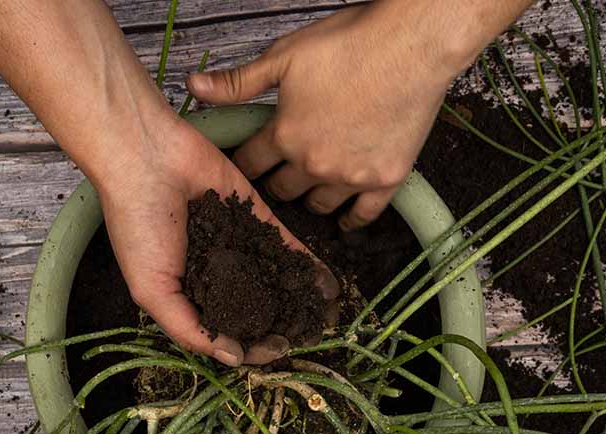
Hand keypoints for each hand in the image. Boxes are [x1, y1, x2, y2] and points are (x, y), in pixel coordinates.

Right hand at [94, 115, 339, 366]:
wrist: (146, 158)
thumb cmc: (137, 224)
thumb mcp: (152, 290)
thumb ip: (190, 328)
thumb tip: (233, 359)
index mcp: (189, 295)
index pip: (227, 330)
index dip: (252, 345)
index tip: (277, 350)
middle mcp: (216, 274)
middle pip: (257, 309)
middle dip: (284, 325)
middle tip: (312, 335)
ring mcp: (238, 245)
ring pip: (276, 279)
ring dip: (302, 299)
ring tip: (329, 316)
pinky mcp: (257, 216)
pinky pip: (287, 246)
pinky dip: (308, 265)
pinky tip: (329, 284)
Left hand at [186, 0, 525, 228]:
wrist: (412, 44)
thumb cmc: (351, 42)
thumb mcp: (285, 55)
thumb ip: (238, 81)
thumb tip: (193, 87)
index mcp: (285, 135)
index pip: (252, 165)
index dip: (247, 164)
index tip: (247, 165)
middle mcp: (315, 164)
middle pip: (283, 191)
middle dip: (277, 184)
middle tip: (278, 178)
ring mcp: (352, 176)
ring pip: (319, 205)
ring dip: (310, 199)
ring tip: (308, 192)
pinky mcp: (386, 179)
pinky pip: (363, 214)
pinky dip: (352, 219)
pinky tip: (344, 219)